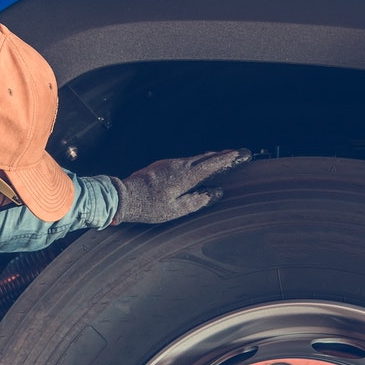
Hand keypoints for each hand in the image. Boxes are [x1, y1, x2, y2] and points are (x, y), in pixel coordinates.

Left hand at [111, 149, 250, 224]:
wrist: (122, 196)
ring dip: (209, 157)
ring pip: (195, 158)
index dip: (229, 159)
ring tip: (222, 158)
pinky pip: (185, 161)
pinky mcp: (161, 166)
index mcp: (185, 175)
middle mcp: (178, 165)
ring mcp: (169, 163)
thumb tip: (216, 192)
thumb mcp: (177, 209)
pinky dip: (197, 161)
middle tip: (237, 154)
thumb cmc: (149, 206)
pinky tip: (199, 166)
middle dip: (222, 155)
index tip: (242, 154)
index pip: (212, 164)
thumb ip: (198, 200)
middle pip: (205, 157)